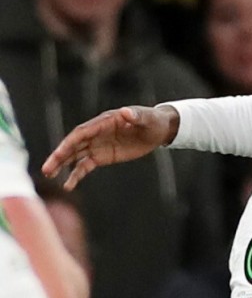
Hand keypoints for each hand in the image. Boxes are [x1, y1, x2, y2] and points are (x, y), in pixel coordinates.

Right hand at [41, 105, 179, 189]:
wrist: (158, 130)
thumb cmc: (152, 121)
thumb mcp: (147, 118)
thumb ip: (136, 116)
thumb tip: (126, 112)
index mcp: (104, 122)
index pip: (82, 132)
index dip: (71, 142)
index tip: (60, 152)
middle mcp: (96, 133)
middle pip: (74, 144)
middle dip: (60, 156)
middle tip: (47, 169)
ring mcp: (98, 145)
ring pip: (75, 155)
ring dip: (62, 165)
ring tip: (49, 175)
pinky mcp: (102, 156)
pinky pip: (85, 166)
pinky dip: (76, 174)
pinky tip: (68, 185)